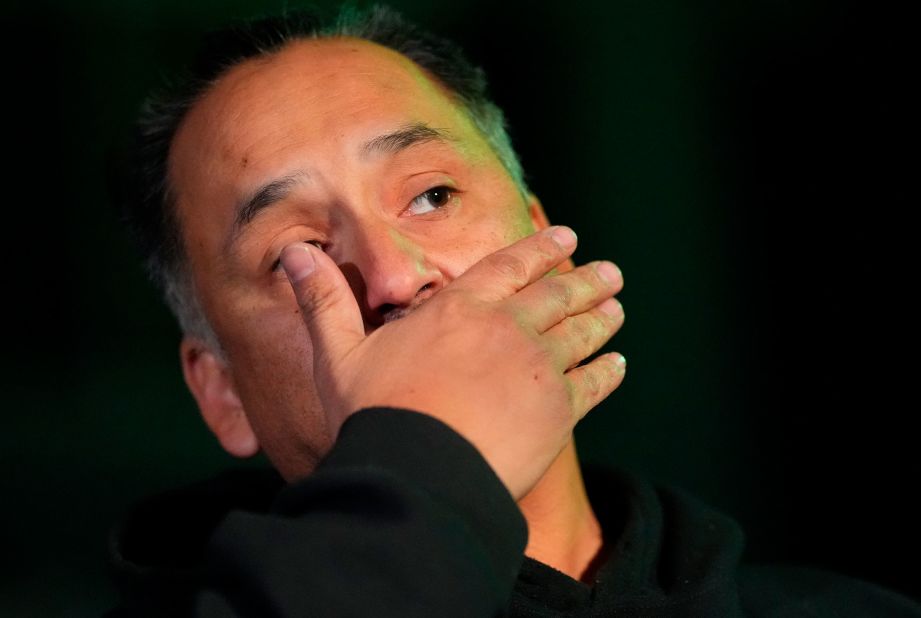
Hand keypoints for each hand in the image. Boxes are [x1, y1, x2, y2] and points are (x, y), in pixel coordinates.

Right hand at [280, 226, 625, 498]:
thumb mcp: (338, 354)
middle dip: (585, 281)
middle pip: (556, 296)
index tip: (566, 238)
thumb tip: (295, 252)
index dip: (540, 250)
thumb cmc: (373, 415)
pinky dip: (608, 372)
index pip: (509, 267)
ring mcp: (537, 368)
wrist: (416, 473)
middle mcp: (507, 328)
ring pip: (581, 334)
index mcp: (459, 308)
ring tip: (618, 308)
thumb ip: (324, 301)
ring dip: (602, 318)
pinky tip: (618, 365)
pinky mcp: (558, 411)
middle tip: (610, 272)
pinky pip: (593, 384)